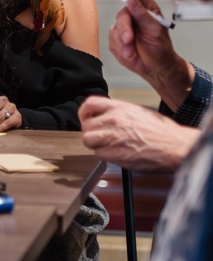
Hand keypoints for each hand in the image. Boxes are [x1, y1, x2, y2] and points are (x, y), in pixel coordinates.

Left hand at [79, 95, 195, 172]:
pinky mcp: (114, 153)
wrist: (176, 146)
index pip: (89, 104)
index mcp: (119, 108)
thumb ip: (119, 113)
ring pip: (88, 140)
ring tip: (110, 146)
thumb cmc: (162, 131)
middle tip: (103, 137)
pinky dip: (105, 155)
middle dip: (92, 132)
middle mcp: (113, 120)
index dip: (84, 113)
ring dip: (96, 144)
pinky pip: (99, 154)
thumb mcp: (139, 112)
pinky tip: (119, 153)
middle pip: (86, 126)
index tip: (86, 119)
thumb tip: (104, 116)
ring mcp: (112, 137)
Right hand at [108, 0, 192, 110]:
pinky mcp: (116, 39)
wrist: (156, 68)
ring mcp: (125, 28)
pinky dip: (120, 48)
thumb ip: (142, 14)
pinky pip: (112, 40)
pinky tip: (129, 53)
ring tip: (132, 52)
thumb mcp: (155, 30)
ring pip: (116, 29)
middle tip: (128, 40)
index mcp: (147, 11)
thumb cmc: (161, 49)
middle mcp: (135, 17)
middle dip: (124, 30)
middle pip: (122, 15)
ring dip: (122, 43)